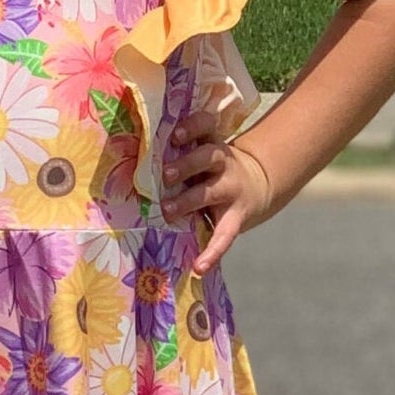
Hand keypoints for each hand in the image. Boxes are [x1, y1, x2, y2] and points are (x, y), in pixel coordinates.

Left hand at [160, 114, 274, 276]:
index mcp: (212, 144)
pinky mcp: (237, 217)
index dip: (192, 128)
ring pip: (210, 192)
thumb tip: (135, 155)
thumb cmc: (215, 169)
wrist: (259, 185)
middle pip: (208, 157)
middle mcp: (224, 164)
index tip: (175, 135)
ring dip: (188, 201)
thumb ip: (181, 153)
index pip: (206, 127)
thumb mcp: (205, 152)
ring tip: (167, 210)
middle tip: (165, 175)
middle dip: (187, 165)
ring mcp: (232, 190)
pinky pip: (224, 235)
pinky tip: (199, 267)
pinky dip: (212, 253)